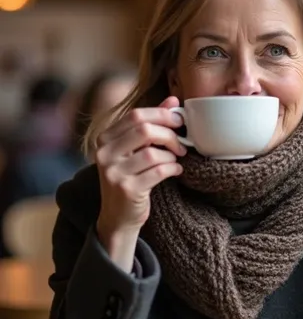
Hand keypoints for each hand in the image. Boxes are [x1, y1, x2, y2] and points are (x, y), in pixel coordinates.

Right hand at [95, 96, 185, 269]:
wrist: (118, 217)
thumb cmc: (131, 178)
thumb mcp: (136, 150)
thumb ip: (152, 124)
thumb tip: (173, 100)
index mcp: (105, 139)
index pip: (135, 115)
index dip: (161, 114)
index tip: (178, 121)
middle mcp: (105, 154)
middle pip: (144, 130)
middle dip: (169, 134)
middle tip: (181, 143)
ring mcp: (114, 173)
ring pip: (152, 153)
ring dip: (171, 155)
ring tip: (176, 159)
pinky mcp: (127, 189)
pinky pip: (158, 171)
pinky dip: (172, 168)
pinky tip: (175, 170)